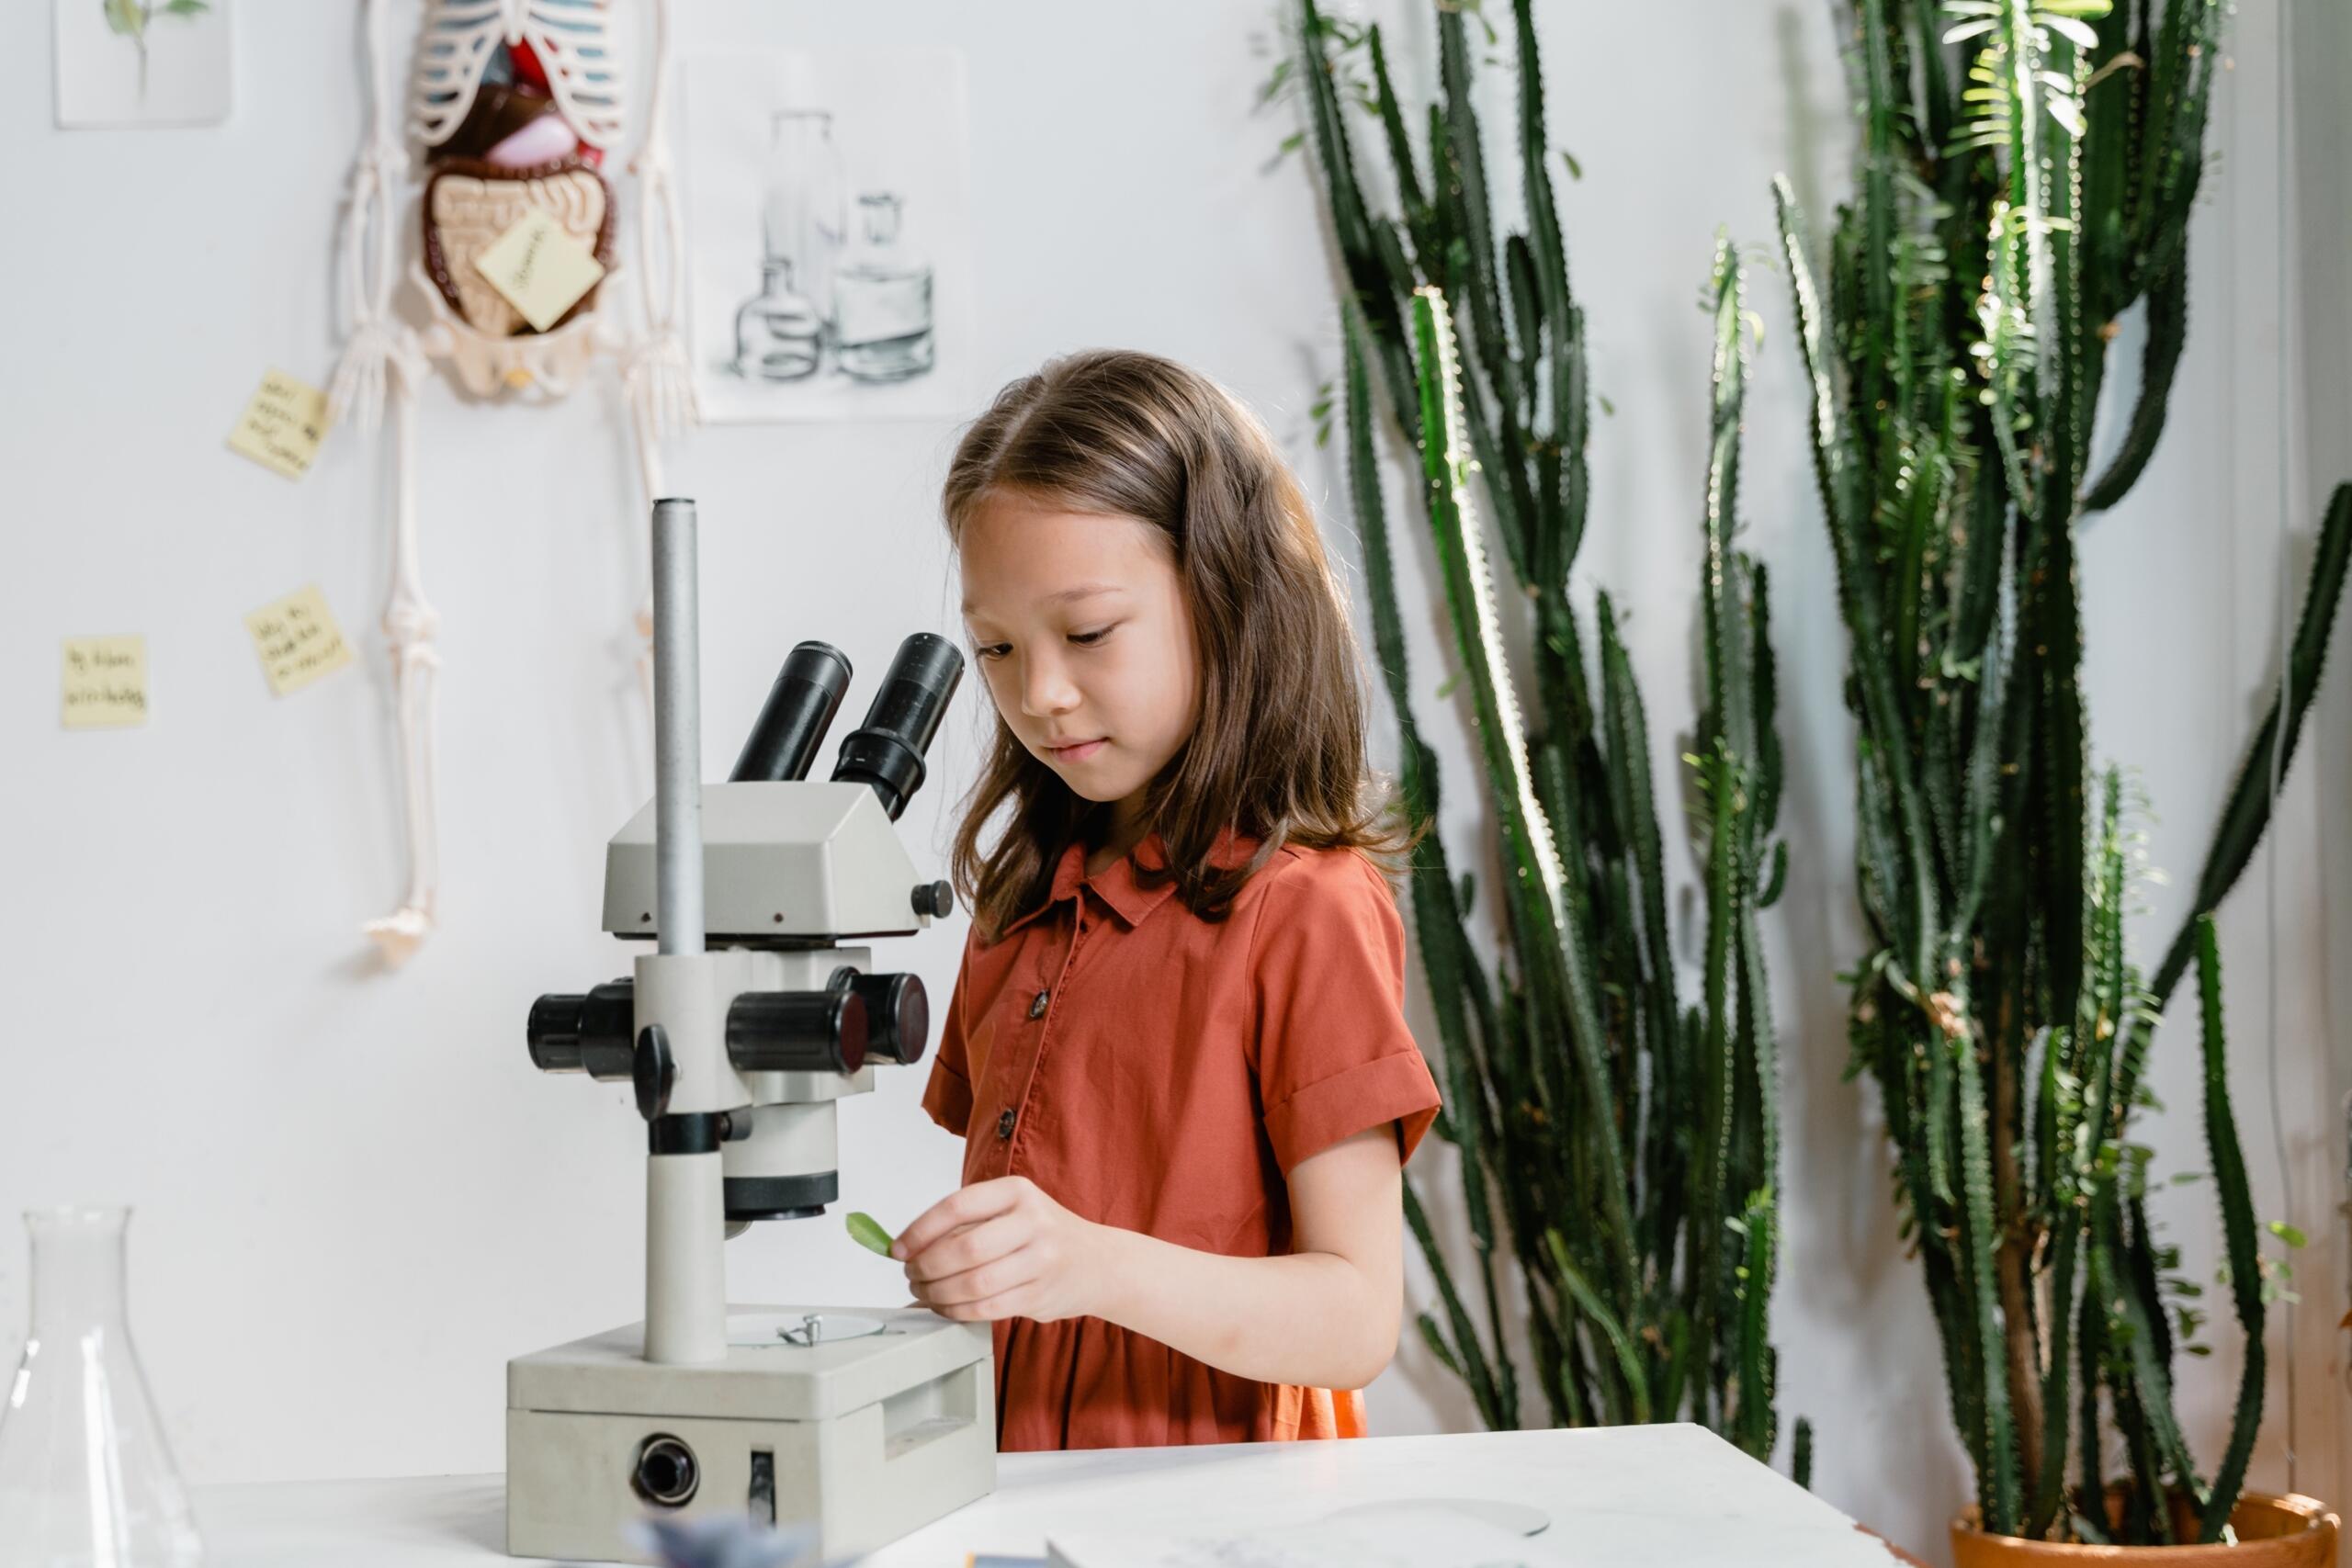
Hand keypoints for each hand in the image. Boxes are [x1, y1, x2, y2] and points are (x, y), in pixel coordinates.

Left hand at [893, 1175, 1107, 1324]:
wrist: (1098, 1263)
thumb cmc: (1044, 1235)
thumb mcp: (1012, 1211)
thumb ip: (964, 1224)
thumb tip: (905, 1248)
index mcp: (1017, 1192)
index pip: (956, 1206)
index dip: (919, 1230)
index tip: (898, 1248)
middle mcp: (1032, 1221)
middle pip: (963, 1248)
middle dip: (926, 1267)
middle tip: (911, 1274)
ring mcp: (1040, 1259)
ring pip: (973, 1283)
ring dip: (937, 1293)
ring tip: (926, 1292)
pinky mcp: (1040, 1294)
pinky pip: (986, 1308)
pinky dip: (956, 1311)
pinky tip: (947, 1307)